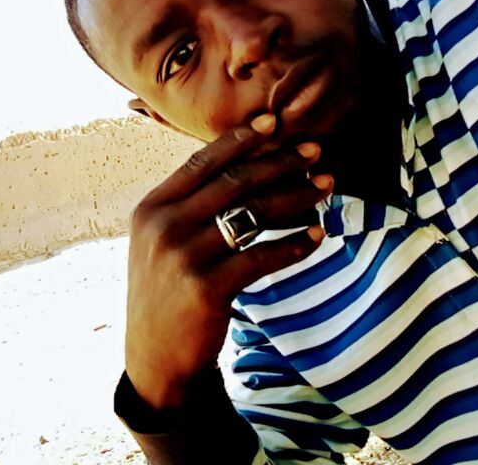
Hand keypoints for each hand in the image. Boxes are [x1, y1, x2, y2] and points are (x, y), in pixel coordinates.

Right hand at [124, 113, 331, 409]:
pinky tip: (317, 236)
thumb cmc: (168, 290)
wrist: (155, 357)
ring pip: (251, 214)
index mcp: (153, 207)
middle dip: (279, 163)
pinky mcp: (206, 289)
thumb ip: (190, 206)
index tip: (274, 122)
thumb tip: (243, 168)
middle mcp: (164, 226)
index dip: (240, 139)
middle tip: (315, 152)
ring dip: (294, 198)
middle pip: (233, 182)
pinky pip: (261, 257)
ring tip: (324, 187)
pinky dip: (294, 245)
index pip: (202, 162)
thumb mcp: (163, 242)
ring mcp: (183, 258)